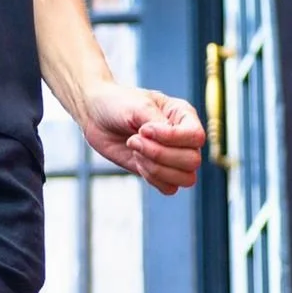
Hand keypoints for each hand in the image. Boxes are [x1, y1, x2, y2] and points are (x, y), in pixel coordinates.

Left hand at [79, 82, 204, 194]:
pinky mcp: (159, 171)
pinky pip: (169, 188)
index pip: (196, 137)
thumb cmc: (118, 103)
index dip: (171, 138)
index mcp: (184, 116)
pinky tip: (137, 161)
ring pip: (185, 178)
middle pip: (192, 160)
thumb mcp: (138, 106)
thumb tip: (170, 140)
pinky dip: (152, 178)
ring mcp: (173, 157)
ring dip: (156, 168)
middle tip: (134, 140)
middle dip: (159, 154)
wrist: (95, 115)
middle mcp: (183, 138)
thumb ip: (157, 122)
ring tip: (135, 150)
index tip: (144, 129)